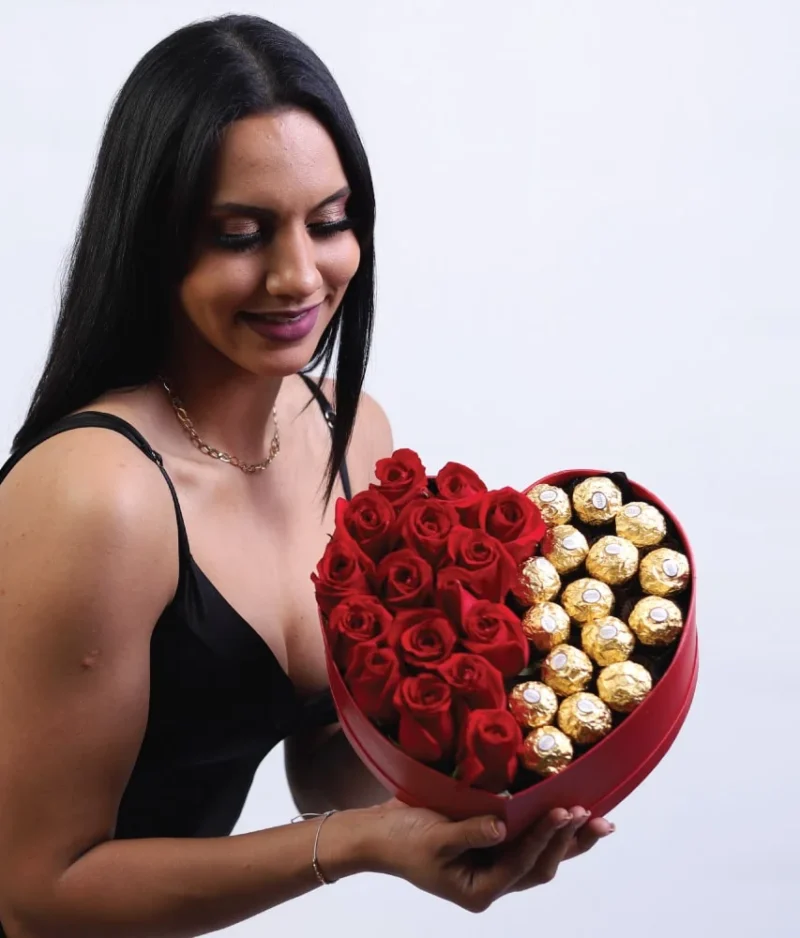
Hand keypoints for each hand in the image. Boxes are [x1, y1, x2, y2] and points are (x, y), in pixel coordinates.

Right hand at [357, 799, 613, 911]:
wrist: (376, 835)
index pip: (521, 862)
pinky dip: (546, 829)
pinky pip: (525, 842)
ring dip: (567, 840)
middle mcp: (491, 882)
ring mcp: (491, 865)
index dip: (545, 836)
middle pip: (541, 867)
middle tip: (595, 817)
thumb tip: (504, 825)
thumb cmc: (400, 839)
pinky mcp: (489, 847)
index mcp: (478, 889)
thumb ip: (470, 831)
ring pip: (539, 858)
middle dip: (569, 843)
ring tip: (595, 820)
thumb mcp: (433, 837)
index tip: (565, 811)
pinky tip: (564, 815)